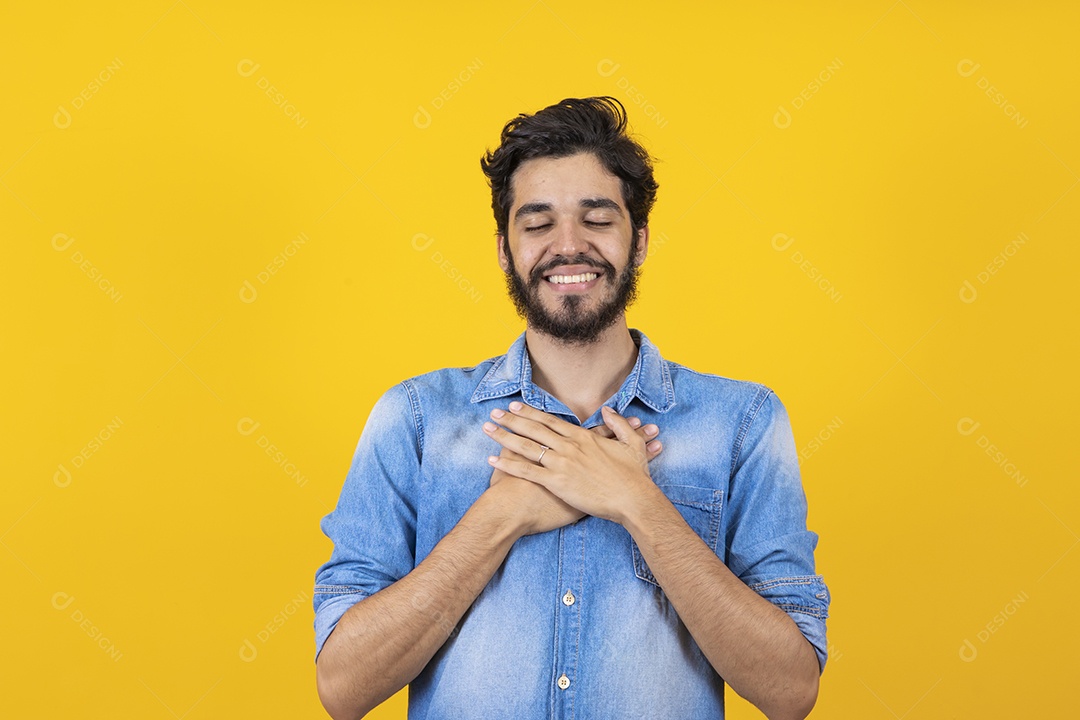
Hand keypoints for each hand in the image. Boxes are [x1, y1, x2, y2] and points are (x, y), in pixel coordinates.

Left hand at [483, 402, 660, 524]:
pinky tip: (493, 459)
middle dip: (512, 420)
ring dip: (505, 437)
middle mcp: (569, 447)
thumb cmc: (634, 475)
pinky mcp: (557, 482)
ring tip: (488, 429)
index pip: (551, 421)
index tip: (516, 406)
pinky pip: (527, 472)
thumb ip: (619, 423)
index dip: (531, 413)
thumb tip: (608, 409)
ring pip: (526, 447)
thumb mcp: (632, 443)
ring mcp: (561, 464)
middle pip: (534, 429)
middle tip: (494, 413)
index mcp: (583, 437)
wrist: (633, 499)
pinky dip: (508, 465)